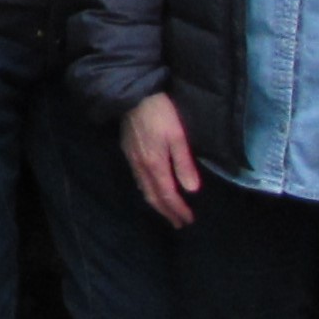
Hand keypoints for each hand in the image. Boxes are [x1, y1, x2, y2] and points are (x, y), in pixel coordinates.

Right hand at [119, 94, 201, 227]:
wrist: (133, 95)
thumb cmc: (160, 113)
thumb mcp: (178, 136)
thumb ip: (183, 164)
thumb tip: (191, 190)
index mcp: (155, 165)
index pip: (167, 195)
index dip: (178, 209)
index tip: (187, 220)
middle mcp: (141, 167)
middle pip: (153, 197)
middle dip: (166, 212)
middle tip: (178, 223)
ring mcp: (132, 160)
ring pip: (143, 190)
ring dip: (156, 204)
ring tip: (166, 212)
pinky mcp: (127, 152)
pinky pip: (137, 180)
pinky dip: (147, 191)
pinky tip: (151, 190)